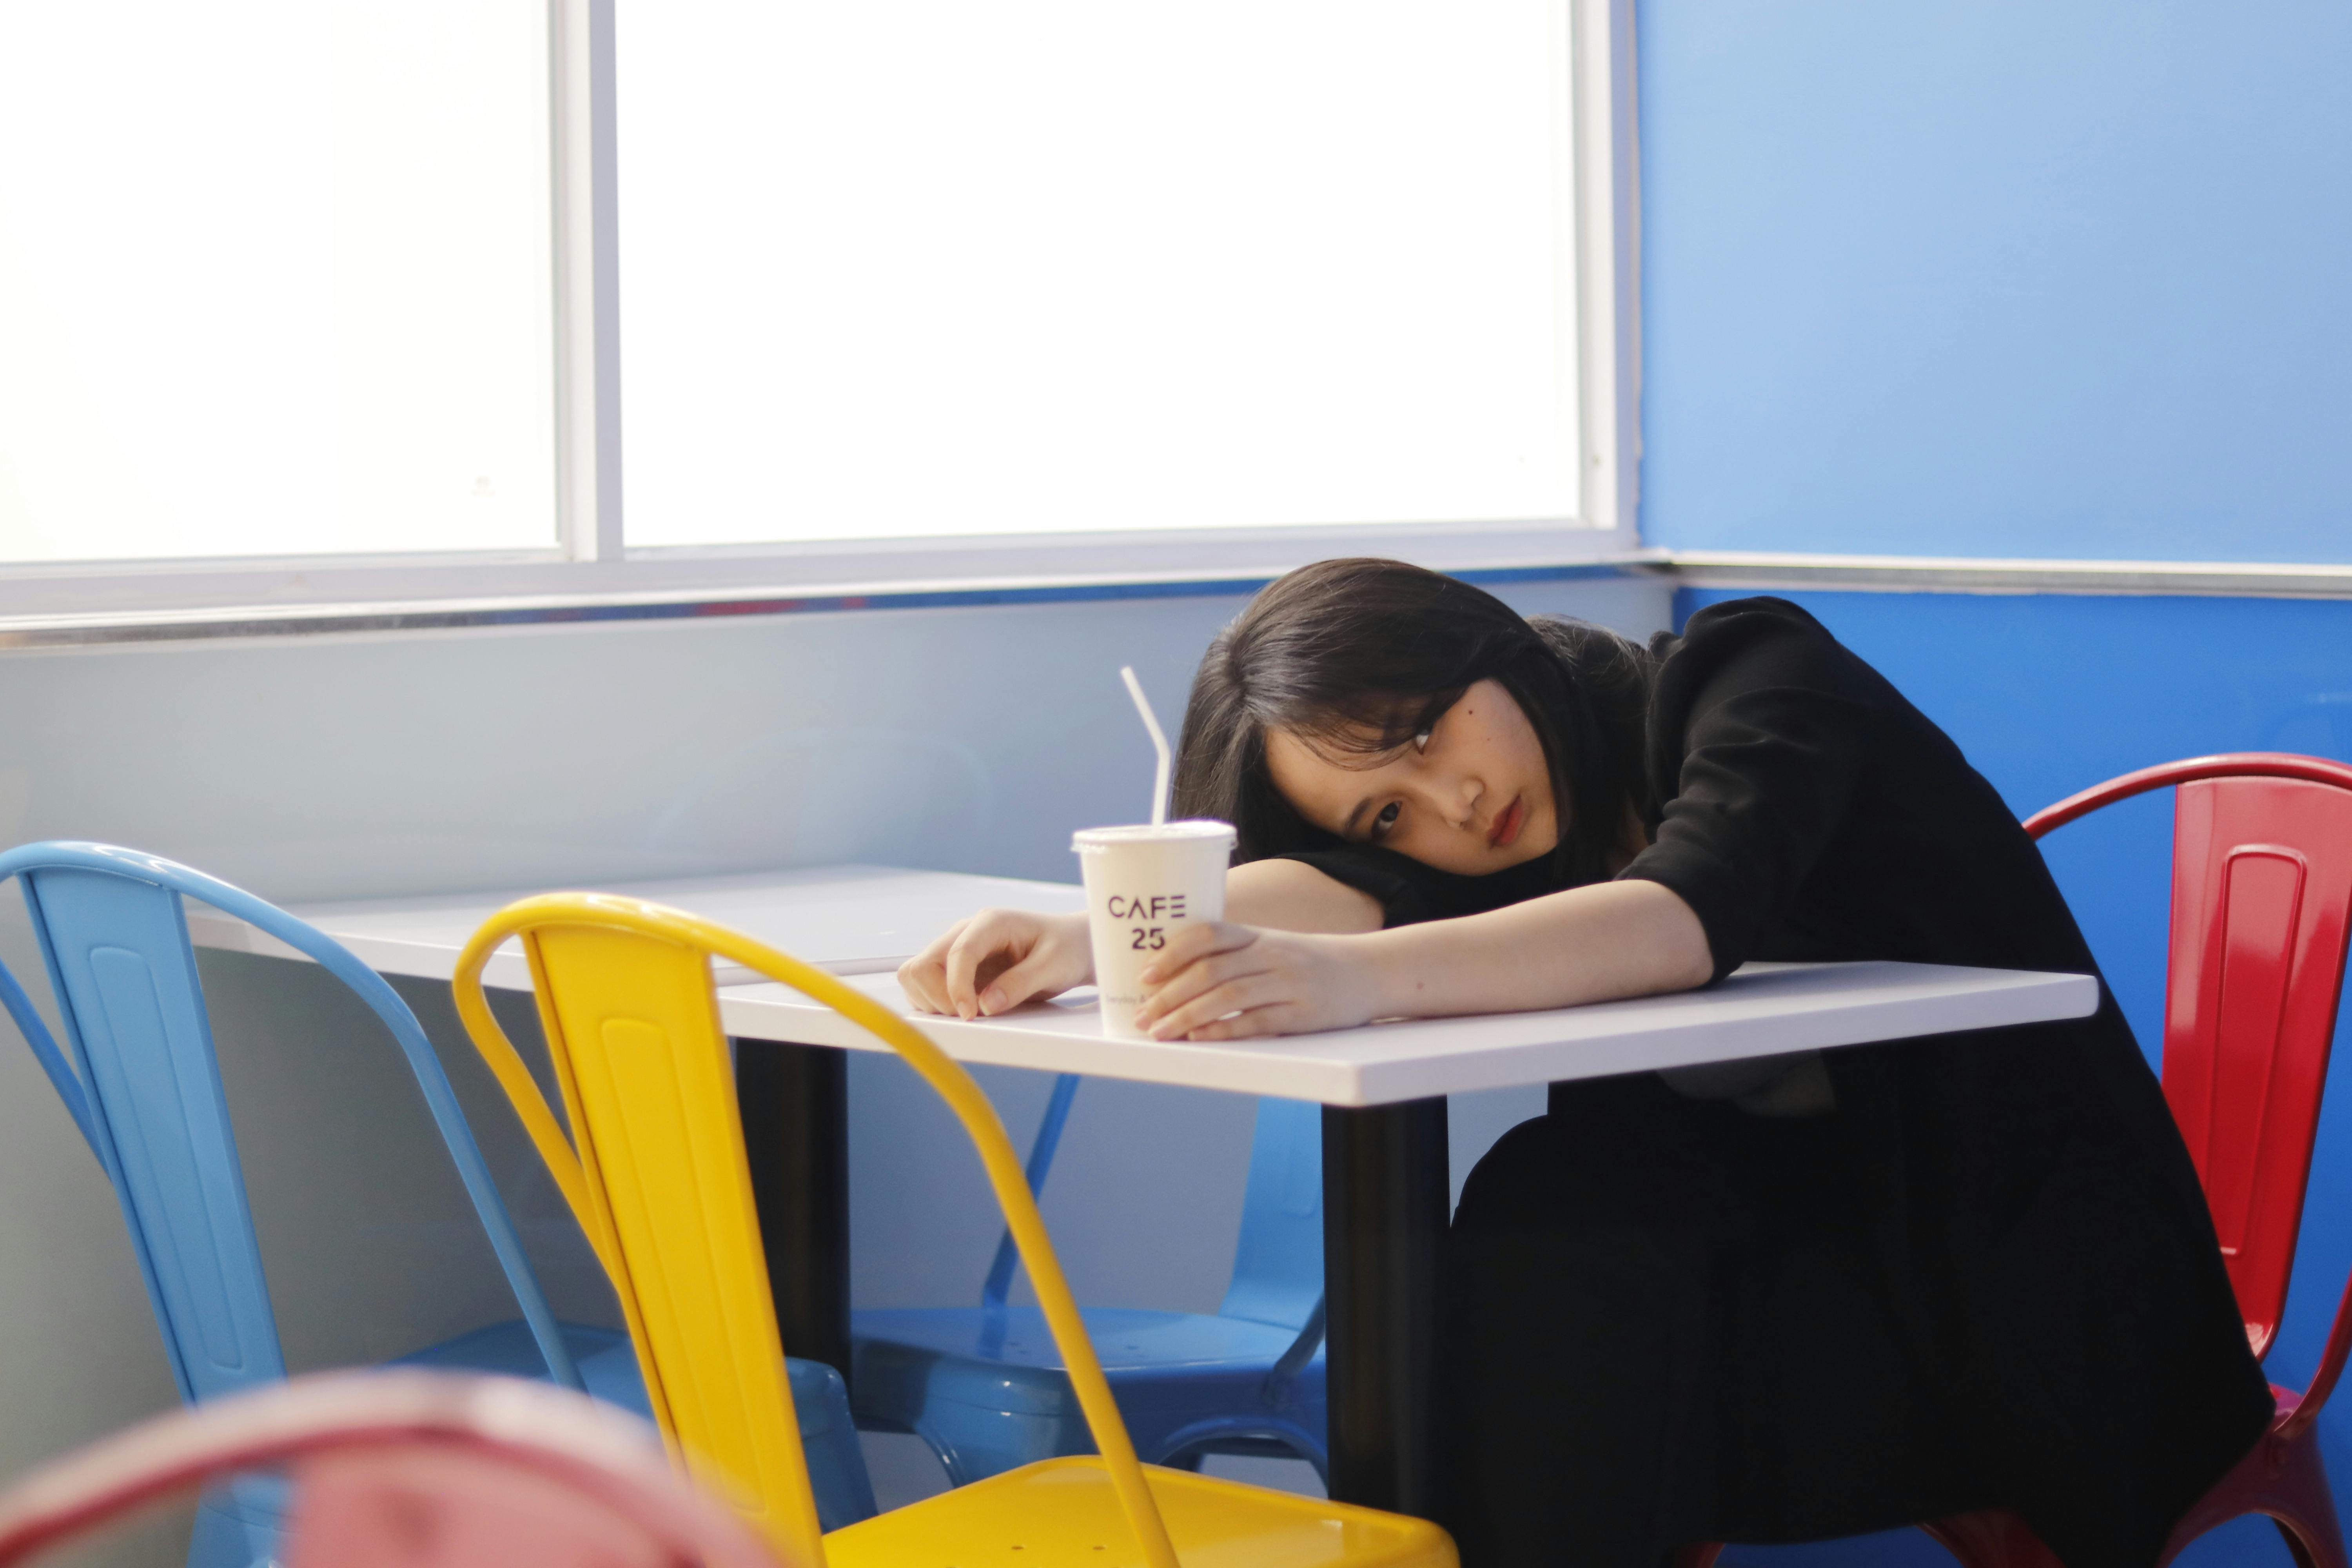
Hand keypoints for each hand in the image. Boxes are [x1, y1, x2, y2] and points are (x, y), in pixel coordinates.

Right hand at [898, 908, 1093, 1019]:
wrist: (1072, 947)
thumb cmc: (1066, 949)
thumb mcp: (1054, 966)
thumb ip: (1021, 983)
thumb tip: (987, 1005)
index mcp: (991, 923)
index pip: (958, 952)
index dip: (957, 988)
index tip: (971, 1015)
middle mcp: (967, 932)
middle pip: (923, 963)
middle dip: (938, 997)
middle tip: (970, 1017)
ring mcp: (956, 949)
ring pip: (916, 975)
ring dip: (932, 1001)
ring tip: (968, 1014)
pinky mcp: (954, 968)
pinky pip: (924, 986)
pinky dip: (934, 1003)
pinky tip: (964, 1010)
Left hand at [1133, 923, 1383, 1039]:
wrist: (1368, 971)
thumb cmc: (1307, 961)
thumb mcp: (1271, 945)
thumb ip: (1231, 954)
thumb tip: (1174, 972)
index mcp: (1257, 935)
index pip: (1208, 934)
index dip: (1172, 953)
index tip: (1144, 974)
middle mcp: (1270, 954)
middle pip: (1210, 972)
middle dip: (1169, 996)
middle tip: (1142, 1015)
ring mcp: (1287, 983)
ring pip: (1227, 998)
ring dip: (1186, 1017)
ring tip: (1160, 1033)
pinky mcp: (1302, 1014)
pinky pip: (1256, 1023)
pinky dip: (1223, 1031)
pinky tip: (1200, 1039)